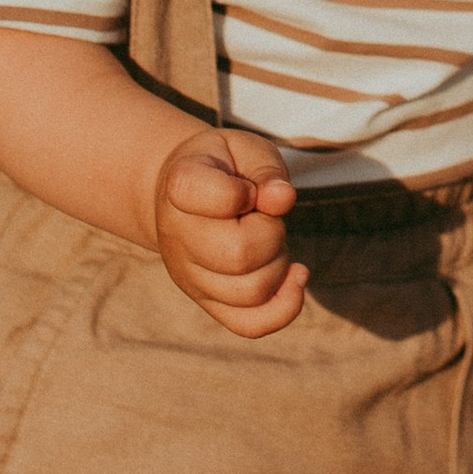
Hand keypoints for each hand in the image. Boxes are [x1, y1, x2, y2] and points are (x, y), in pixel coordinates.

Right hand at [153, 124, 307, 335]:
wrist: (181, 194)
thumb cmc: (222, 166)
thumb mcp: (244, 148)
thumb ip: (266, 169)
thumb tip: (282, 200)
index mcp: (180, 186)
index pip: (222, 199)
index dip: (248, 193)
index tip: (246, 187)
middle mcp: (176, 237)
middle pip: (240, 256)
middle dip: (272, 233)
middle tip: (264, 216)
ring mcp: (188, 275)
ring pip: (251, 292)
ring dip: (278, 265)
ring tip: (268, 239)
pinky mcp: (207, 301)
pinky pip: (249, 324)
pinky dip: (284, 307)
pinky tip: (296, 276)